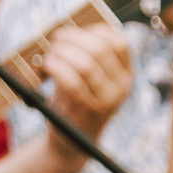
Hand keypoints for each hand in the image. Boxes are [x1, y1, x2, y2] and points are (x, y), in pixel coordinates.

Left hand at [40, 24, 133, 153]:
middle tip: (55, 40)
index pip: (119, 42)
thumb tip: (66, 31)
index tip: (72, 32)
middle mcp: (122, 86)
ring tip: (49, 55)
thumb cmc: (75, 100)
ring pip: (87, 64)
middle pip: (100, 49)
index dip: (93, 31)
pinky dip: (57, 69)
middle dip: (73, 39)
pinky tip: (47, 66)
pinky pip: (73, 83)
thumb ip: (85, 55)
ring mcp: (107, 100)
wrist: (71, 141)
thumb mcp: (87, 77)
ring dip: (62, 53)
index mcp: (126, 73)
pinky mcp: (88, 110)